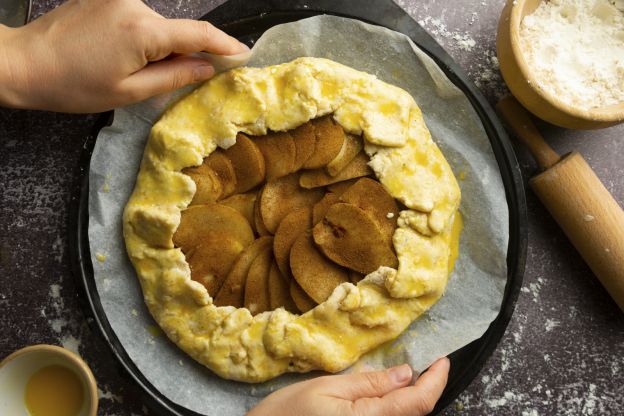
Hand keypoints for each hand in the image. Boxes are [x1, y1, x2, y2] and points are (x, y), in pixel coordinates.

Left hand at [0, 0, 247, 111]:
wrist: (24, 62)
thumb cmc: (73, 85)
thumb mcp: (130, 91)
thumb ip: (175, 77)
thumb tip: (207, 67)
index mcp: (144, 31)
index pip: (199, 33)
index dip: (225, 45)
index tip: (244, 54)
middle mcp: (136, 5)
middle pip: (177, 31)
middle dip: (184, 55)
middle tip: (174, 83)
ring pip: (158, 27)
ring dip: (160, 49)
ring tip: (132, 73)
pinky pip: (140, 19)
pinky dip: (143, 39)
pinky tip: (120, 57)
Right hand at [248, 358, 449, 415]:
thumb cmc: (288, 413)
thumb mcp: (328, 387)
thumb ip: (370, 383)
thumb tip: (406, 373)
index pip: (418, 402)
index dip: (436, 380)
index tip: (443, 360)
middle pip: (415, 413)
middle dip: (426, 389)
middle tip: (428, 364)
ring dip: (412, 400)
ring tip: (411, 377)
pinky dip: (397, 408)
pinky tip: (389, 395)